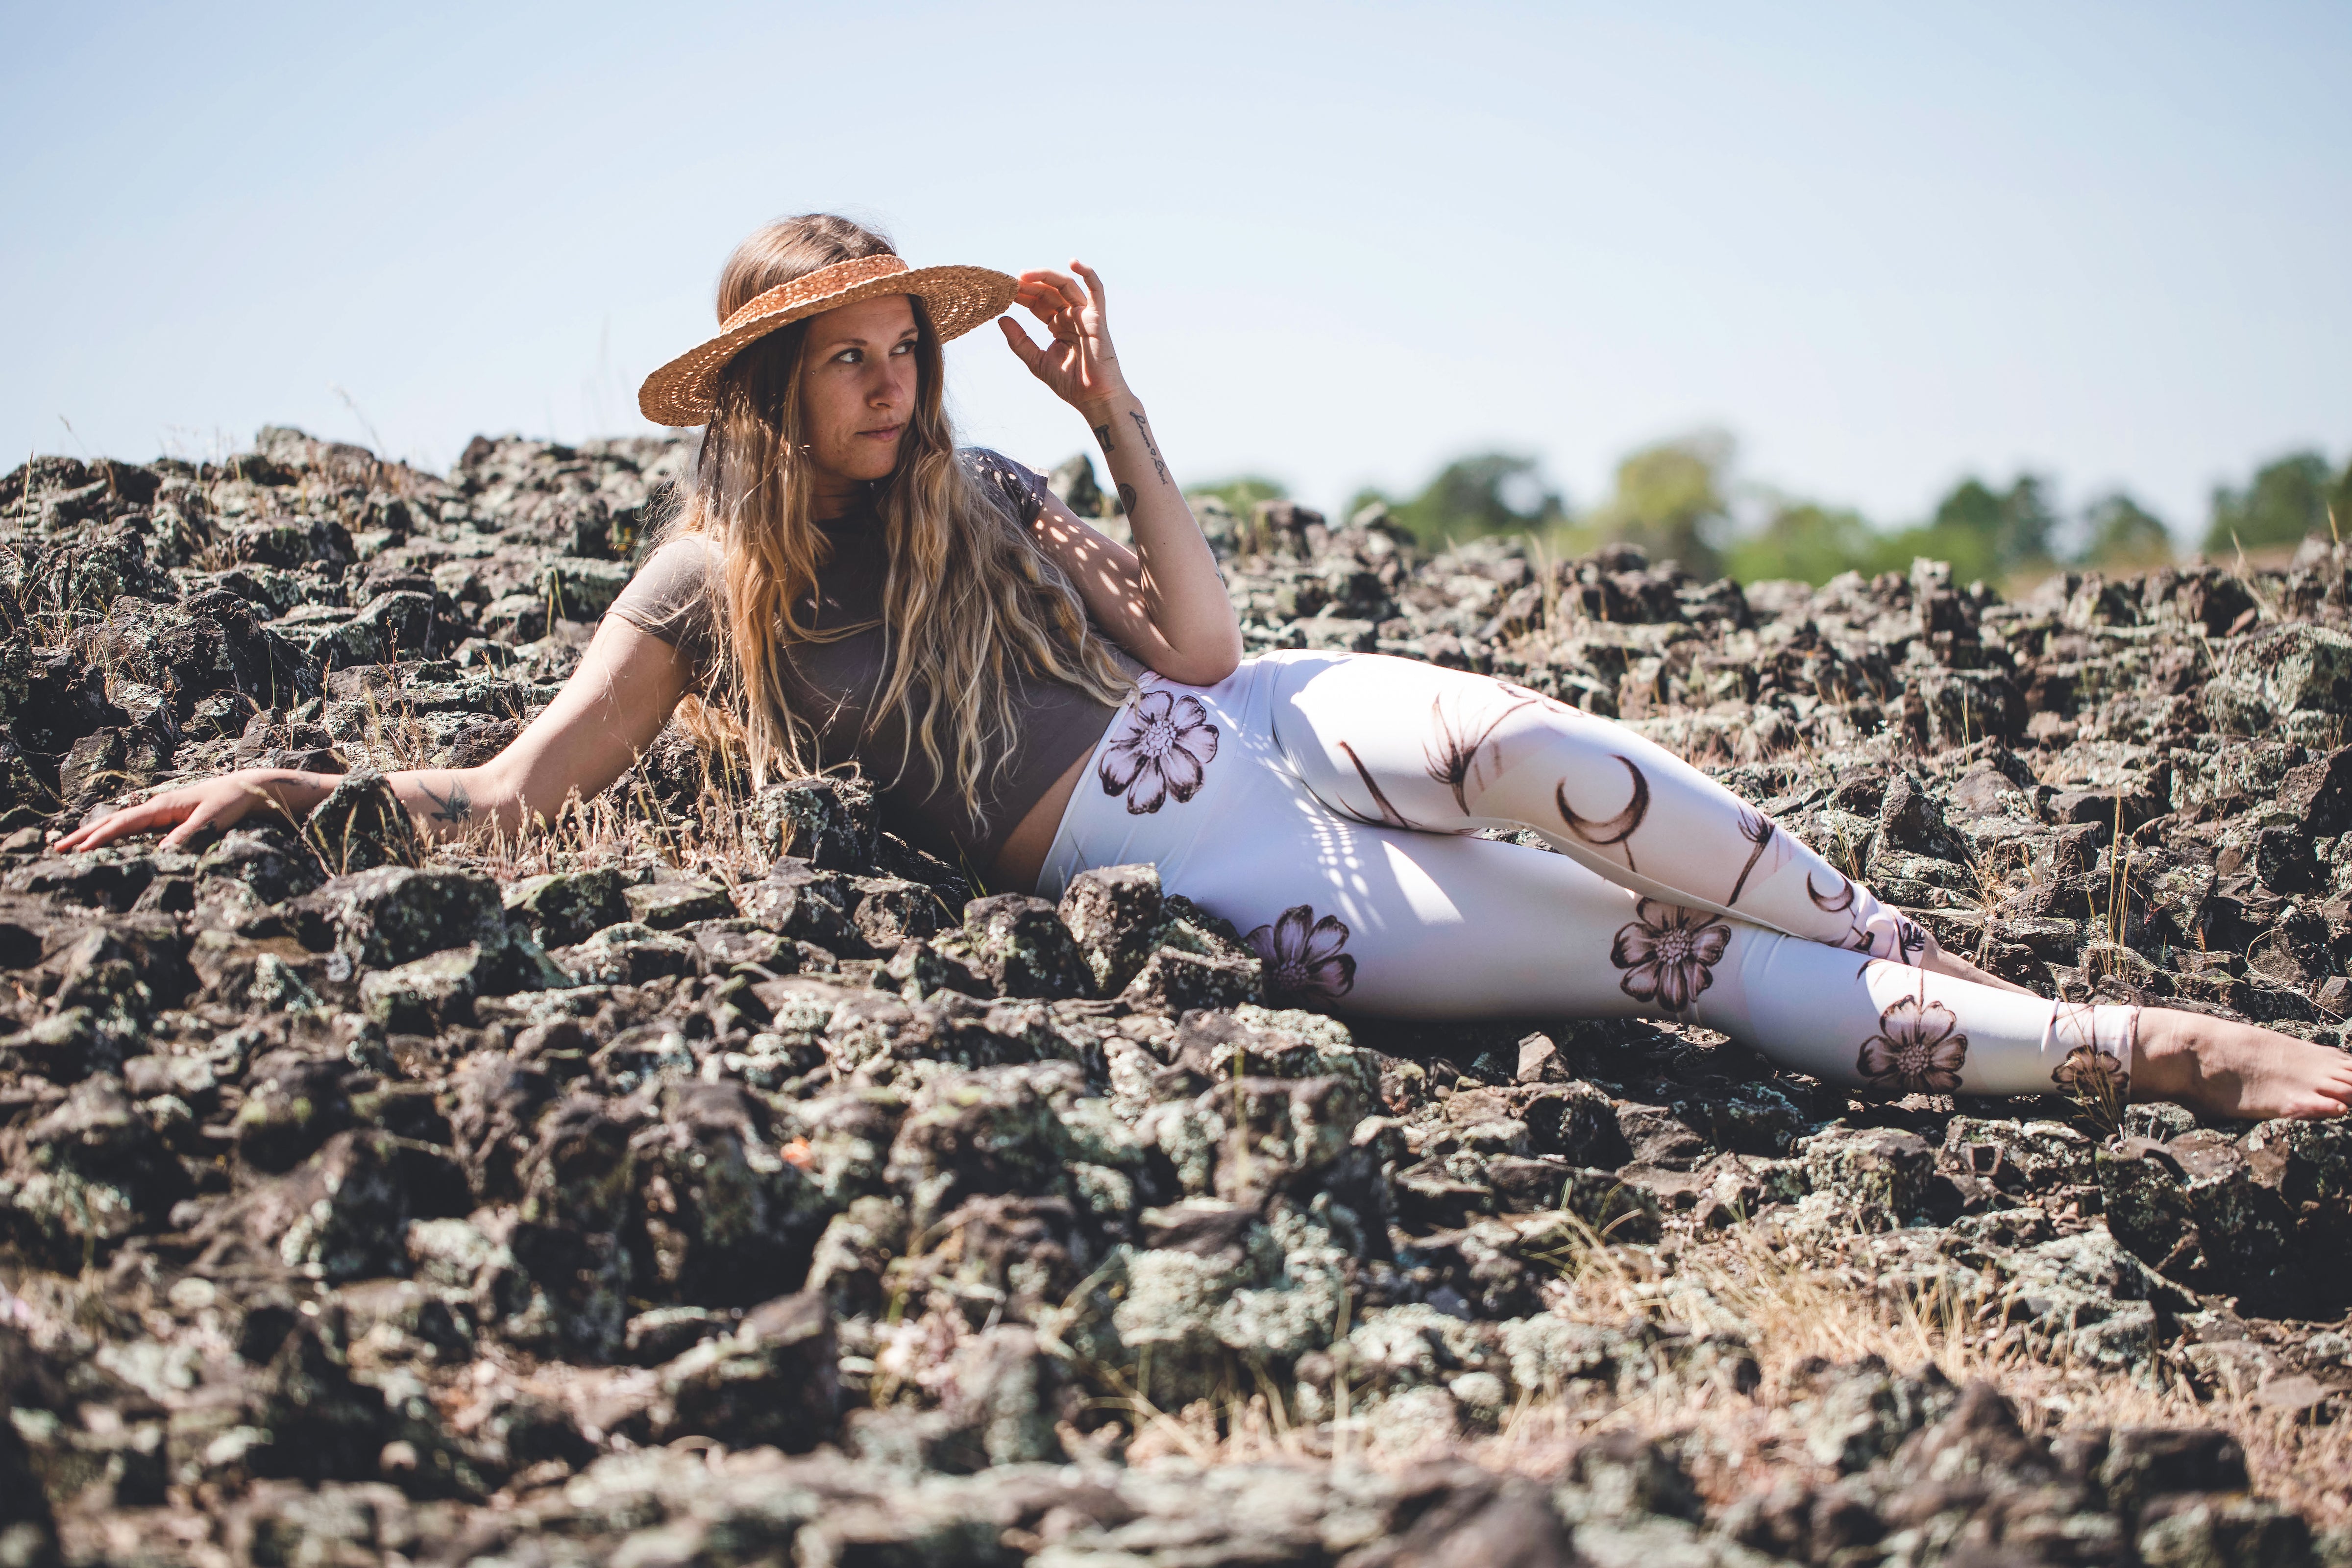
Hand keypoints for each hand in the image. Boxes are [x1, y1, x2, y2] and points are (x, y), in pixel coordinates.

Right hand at [51, 771, 304, 853]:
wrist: (247, 790)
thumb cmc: (231, 803)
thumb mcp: (213, 819)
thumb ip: (190, 834)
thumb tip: (163, 851)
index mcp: (162, 806)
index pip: (124, 823)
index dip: (101, 837)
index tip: (80, 851)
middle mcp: (155, 807)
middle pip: (112, 822)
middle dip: (84, 835)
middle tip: (56, 848)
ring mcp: (158, 812)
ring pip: (118, 824)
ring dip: (93, 835)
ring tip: (68, 847)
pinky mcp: (164, 818)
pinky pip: (132, 828)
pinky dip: (112, 835)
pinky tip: (102, 844)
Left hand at [999, 261, 1129, 413]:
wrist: (1094, 399)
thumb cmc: (1071, 384)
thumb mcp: (1036, 361)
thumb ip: (1019, 341)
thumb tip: (1001, 319)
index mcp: (1058, 325)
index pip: (1038, 302)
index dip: (1022, 295)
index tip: (1003, 291)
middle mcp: (1071, 316)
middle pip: (1048, 291)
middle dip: (1029, 285)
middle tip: (1010, 282)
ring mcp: (1085, 315)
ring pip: (1066, 286)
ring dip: (1046, 276)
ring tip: (1025, 275)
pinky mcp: (1098, 318)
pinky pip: (1097, 290)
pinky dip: (1088, 273)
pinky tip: (1074, 262)